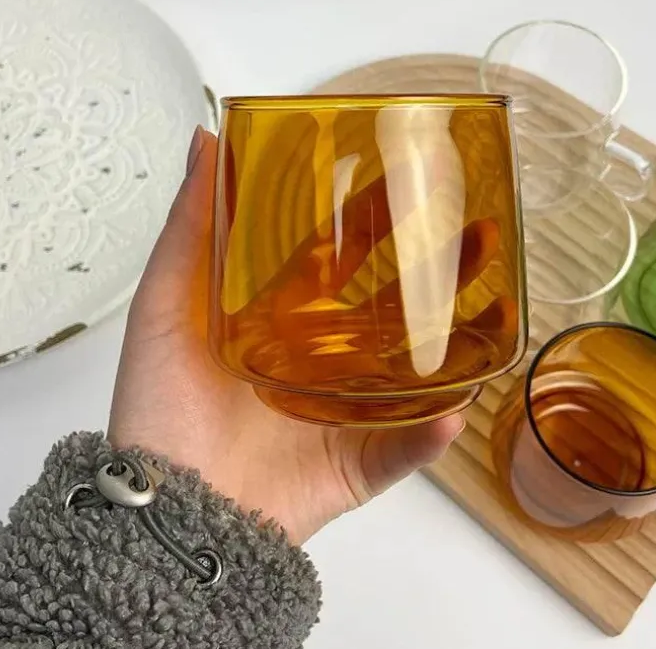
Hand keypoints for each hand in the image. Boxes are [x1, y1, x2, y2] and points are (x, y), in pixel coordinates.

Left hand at [108, 126, 462, 543]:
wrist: (170, 511)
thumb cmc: (159, 409)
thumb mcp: (165, 309)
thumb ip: (189, 230)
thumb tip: (204, 144)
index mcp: (281, 319)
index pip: (336, 257)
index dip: (370, 220)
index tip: (406, 182)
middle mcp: (320, 360)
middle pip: (388, 307)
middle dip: (435, 271)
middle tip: (475, 232)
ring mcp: (343, 411)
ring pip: (411, 372)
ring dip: (454, 344)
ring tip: (496, 310)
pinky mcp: (355, 464)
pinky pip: (403, 448)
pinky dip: (429, 435)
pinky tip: (454, 413)